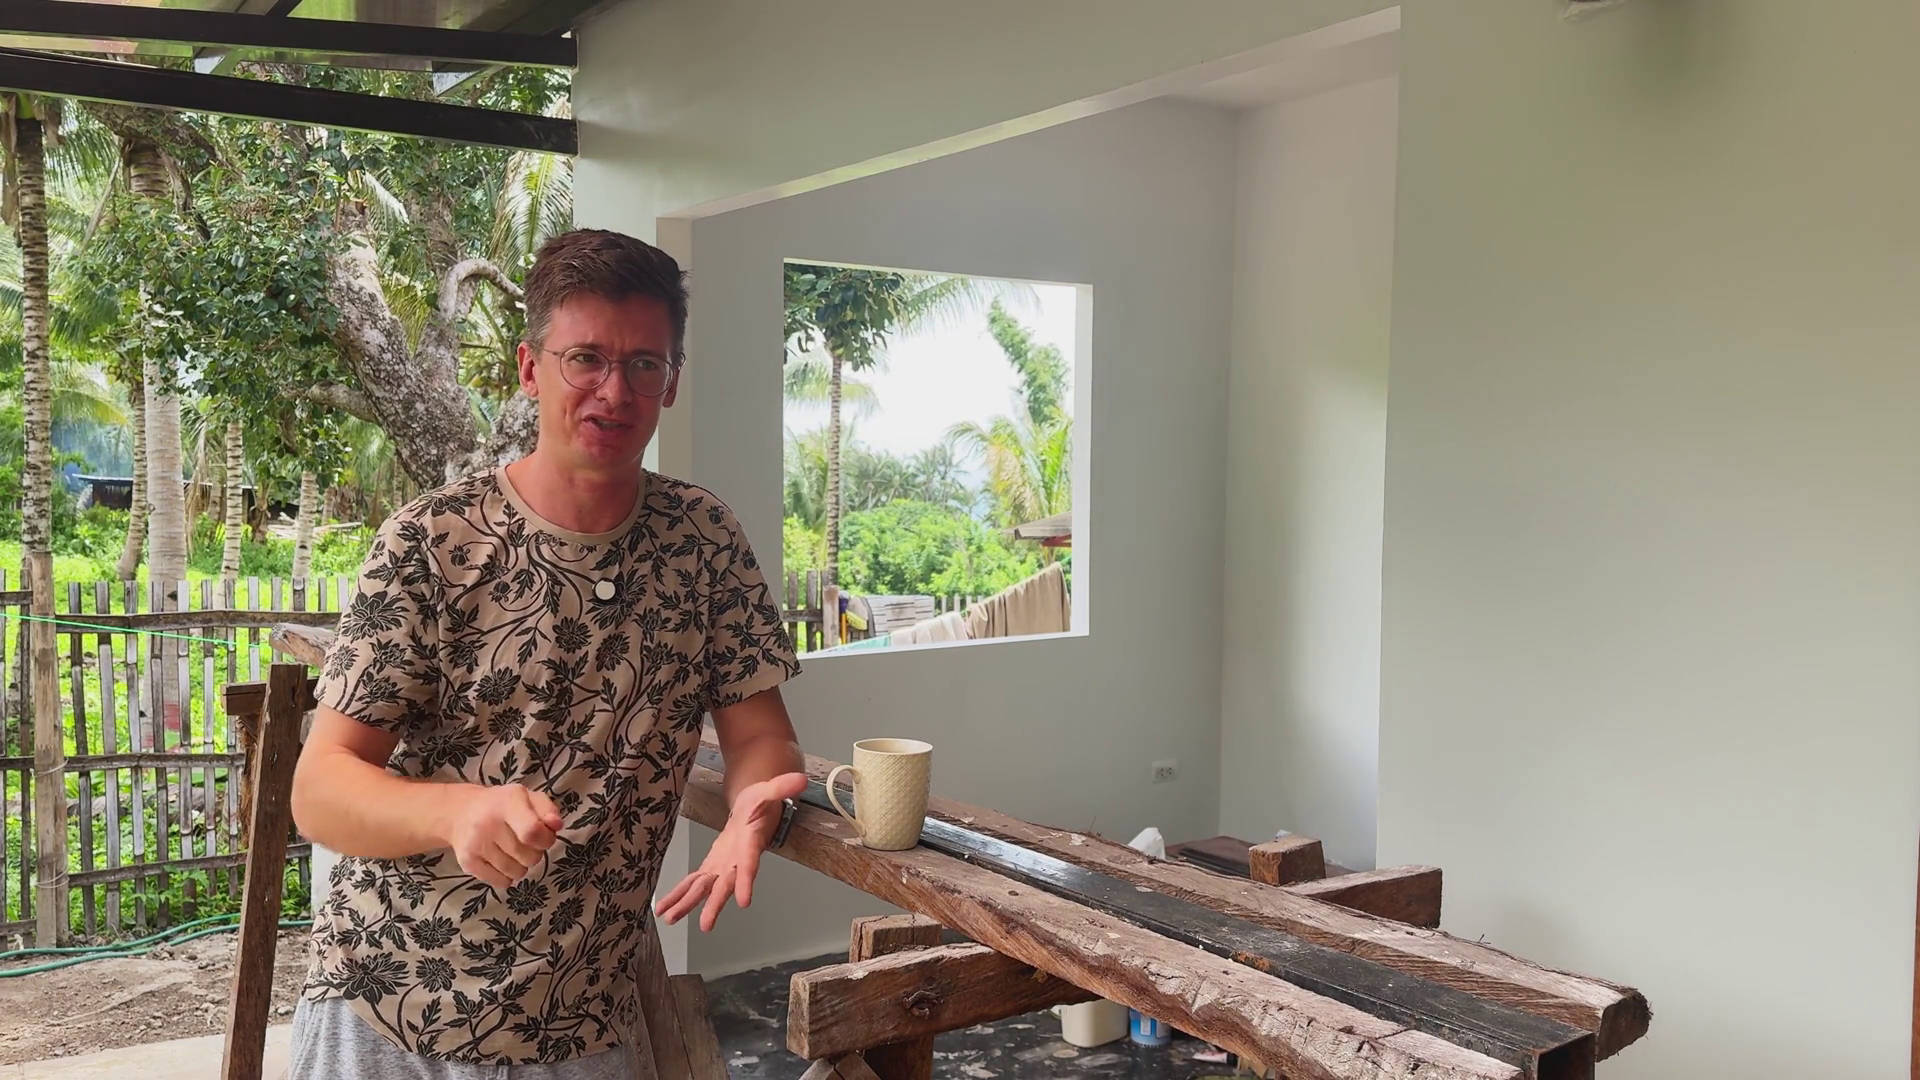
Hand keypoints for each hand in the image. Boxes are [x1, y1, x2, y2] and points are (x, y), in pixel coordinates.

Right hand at [443, 783, 563, 888]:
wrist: (460, 812)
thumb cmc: (502, 805)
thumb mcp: (528, 798)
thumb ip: (547, 810)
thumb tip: (556, 825)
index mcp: (508, 802)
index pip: (532, 832)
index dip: (546, 840)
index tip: (543, 836)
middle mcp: (489, 823)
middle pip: (528, 857)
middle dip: (535, 853)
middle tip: (526, 843)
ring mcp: (476, 844)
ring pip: (516, 872)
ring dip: (521, 865)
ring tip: (513, 851)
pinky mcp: (467, 862)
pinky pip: (501, 882)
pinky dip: (507, 876)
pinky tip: (501, 860)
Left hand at [655, 771, 807, 931]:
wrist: (754, 810)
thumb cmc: (760, 803)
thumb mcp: (769, 790)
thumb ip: (782, 787)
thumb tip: (799, 780)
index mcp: (750, 844)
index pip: (750, 864)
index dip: (746, 882)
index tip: (744, 902)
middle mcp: (736, 861)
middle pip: (725, 885)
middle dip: (715, 905)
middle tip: (705, 924)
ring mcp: (723, 866)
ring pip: (705, 889)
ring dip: (688, 904)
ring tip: (670, 919)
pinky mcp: (711, 865)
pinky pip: (693, 883)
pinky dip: (678, 895)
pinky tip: (664, 908)